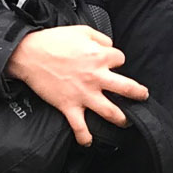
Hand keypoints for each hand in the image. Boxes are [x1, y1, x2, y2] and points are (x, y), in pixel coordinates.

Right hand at [6, 26, 148, 144]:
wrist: (29, 55)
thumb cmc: (54, 41)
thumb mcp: (82, 30)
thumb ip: (101, 38)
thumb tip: (109, 46)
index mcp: (99, 56)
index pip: (120, 59)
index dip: (117, 60)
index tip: (112, 62)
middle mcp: (96, 77)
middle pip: (126, 88)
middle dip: (138, 93)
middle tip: (143, 96)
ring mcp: (84, 94)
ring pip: (110, 112)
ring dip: (122, 119)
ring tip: (127, 121)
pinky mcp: (69, 106)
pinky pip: (80, 127)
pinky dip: (85, 137)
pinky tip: (89, 142)